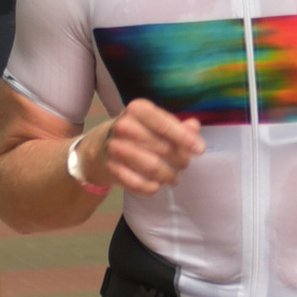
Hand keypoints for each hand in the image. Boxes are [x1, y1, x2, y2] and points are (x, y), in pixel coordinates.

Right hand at [78, 99, 203, 197]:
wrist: (97, 149)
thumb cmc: (133, 133)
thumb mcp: (152, 123)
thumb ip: (175, 125)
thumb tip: (194, 127)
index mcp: (138, 109)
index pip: (165, 124)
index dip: (185, 139)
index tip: (200, 150)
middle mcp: (124, 126)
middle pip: (163, 148)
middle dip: (180, 160)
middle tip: (184, 165)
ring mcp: (116, 148)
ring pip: (153, 167)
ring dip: (169, 176)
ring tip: (174, 178)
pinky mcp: (111, 168)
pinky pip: (139, 184)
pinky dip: (151, 188)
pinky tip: (156, 185)